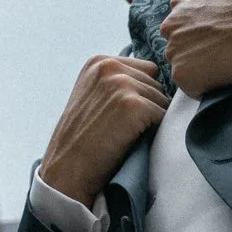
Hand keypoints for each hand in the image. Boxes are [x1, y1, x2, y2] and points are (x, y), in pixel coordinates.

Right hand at [37, 56, 169, 207]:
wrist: (68, 168)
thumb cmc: (82, 139)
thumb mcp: (92, 96)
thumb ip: (117, 82)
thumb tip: (159, 82)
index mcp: (99, 62)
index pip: (146, 70)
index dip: (141, 94)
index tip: (121, 114)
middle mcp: (109, 67)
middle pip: (156, 83)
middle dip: (149, 105)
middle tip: (124, 128)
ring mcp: (121, 84)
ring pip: (163, 100)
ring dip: (152, 119)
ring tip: (126, 134)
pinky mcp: (133, 104)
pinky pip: (164, 116)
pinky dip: (155, 131)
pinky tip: (132, 140)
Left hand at [161, 0, 231, 96]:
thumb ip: (207, 5)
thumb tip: (212, 17)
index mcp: (180, 2)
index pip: (181, 26)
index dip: (199, 37)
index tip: (216, 40)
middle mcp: (171, 25)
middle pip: (178, 48)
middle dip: (196, 53)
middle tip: (222, 53)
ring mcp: (174, 50)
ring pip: (183, 68)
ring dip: (201, 70)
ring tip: (227, 63)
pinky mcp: (182, 74)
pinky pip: (192, 88)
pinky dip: (207, 88)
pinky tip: (226, 75)